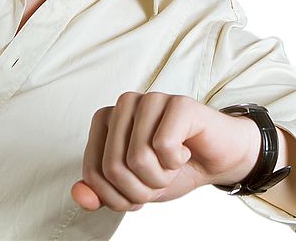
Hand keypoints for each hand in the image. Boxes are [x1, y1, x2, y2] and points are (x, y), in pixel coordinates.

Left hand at [71, 91, 261, 211]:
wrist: (216, 160)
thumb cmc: (173, 167)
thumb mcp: (133, 188)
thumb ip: (102, 192)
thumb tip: (79, 195)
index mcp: (106, 119)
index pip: (93, 172)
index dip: (117, 196)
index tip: (139, 189)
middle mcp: (125, 103)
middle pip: (113, 167)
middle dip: (140, 189)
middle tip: (160, 177)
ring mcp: (152, 99)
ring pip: (137, 158)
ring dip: (160, 177)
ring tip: (173, 164)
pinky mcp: (178, 103)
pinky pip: (164, 145)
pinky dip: (176, 161)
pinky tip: (185, 149)